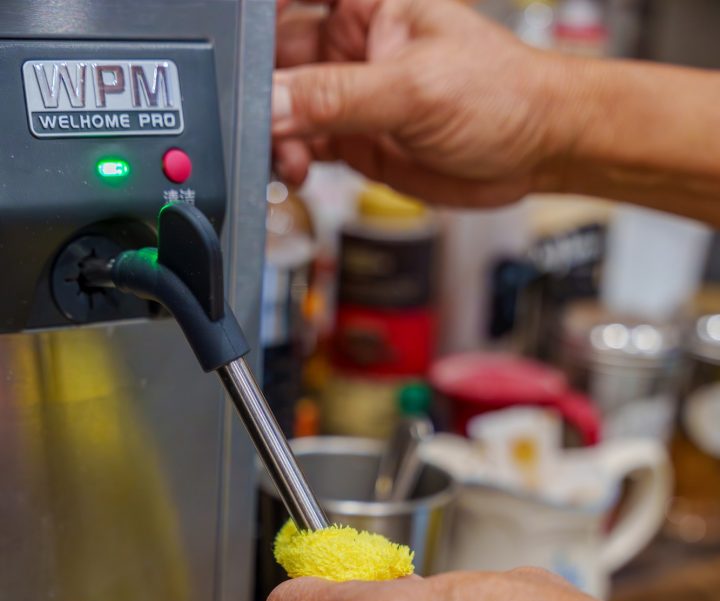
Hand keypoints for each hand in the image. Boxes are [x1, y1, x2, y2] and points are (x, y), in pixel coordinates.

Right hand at [272, 0, 569, 205]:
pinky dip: (289, 160)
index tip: (228, 43)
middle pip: (275, 57)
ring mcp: (349, 94)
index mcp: (363, 3)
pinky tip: (294, 169)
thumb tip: (271, 104)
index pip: (288, 1)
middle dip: (257, 89)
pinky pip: (303, 146)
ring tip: (285, 155)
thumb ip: (337, 98)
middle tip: (255, 120)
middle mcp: (350, 43)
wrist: (535, 153)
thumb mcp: (414, 90)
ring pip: (283, 109)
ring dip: (272, 134)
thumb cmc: (502, 95)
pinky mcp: (353, 139)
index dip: (254, 20)